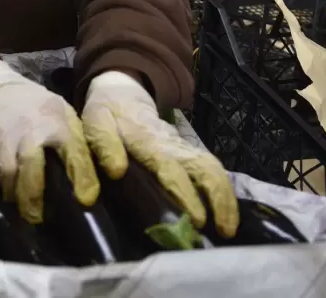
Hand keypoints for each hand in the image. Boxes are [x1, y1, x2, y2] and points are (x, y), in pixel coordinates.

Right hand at [0, 59, 98, 223]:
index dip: (82, 178)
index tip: (86, 200)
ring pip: (8, 174)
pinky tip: (0, 186)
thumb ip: (75, 142)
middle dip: (33, 198)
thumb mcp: (62, 115)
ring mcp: (4, 133)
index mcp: (58, 122)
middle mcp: (31, 128)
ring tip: (19, 204)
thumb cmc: (36, 107)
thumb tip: (96, 177)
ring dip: (13, 194)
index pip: (74, 153)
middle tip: (36, 218)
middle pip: (31, 169)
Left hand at [82, 71, 238, 235]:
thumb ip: (105, 145)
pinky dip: (222, 192)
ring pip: (213, 169)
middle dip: (219, 199)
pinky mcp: (188, 152)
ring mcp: (184, 148)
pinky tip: (224, 215)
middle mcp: (173, 146)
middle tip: (224, 232)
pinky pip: (211, 170)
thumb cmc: (107, 113)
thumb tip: (116, 171)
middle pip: (206, 168)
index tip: (198, 219)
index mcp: (149, 142)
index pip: (172, 169)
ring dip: (225, 198)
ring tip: (228, 230)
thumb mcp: (96, 123)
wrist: (123, 93)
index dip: (186, 194)